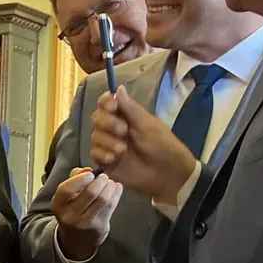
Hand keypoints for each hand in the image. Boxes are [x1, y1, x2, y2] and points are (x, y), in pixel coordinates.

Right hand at [52, 167, 122, 261]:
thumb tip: (87, 169)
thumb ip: (74, 178)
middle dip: (100, 181)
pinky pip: (111, 206)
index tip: (90, 173)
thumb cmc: (72, 210)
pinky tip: (116, 188)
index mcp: (58, 205)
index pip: (66, 189)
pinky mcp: (99, 226)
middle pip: (90, 193)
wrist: (77, 239)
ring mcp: (85, 222)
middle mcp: (70, 216)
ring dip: (110, 186)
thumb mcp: (67, 196)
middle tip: (104, 177)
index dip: (80, 178)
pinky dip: (116, 193)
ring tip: (110, 182)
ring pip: (103, 199)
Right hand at [91, 86, 197, 203]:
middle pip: (97, 118)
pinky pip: (94, 154)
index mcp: (126, 116)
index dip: (105, 102)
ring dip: (108, 142)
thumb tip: (118, 88)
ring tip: (123, 150)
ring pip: (95, 136)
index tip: (112, 106)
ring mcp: (109, 145)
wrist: (167, 174)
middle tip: (123, 131)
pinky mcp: (106, 162)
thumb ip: (130, 108)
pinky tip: (114, 158)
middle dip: (107, 123)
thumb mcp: (148, 124)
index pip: (107, 103)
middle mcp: (115, 129)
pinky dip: (103, 154)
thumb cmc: (162, 145)